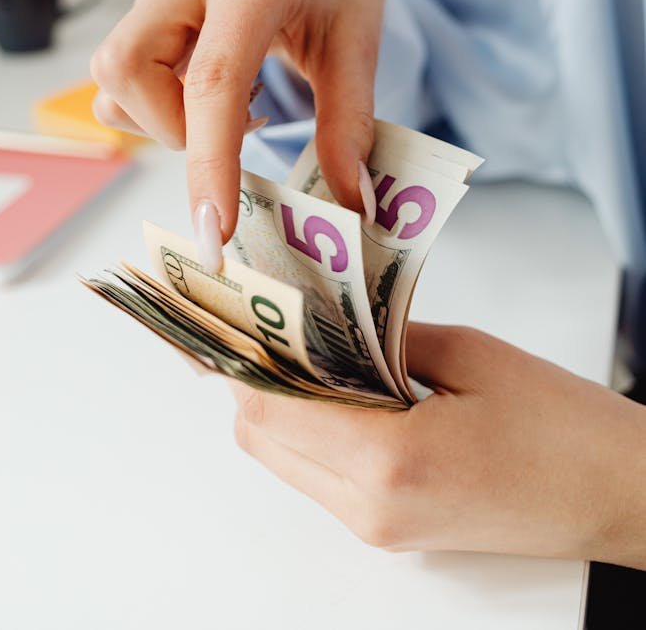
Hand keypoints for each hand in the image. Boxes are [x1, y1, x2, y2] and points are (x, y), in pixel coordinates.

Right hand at [90, 0, 383, 268]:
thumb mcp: (359, 50)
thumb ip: (350, 126)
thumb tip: (351, 204)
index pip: (214, 80)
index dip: (208, 161)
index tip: (213, 230)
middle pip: (125, 67)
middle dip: (169, 127)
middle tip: (241, 128)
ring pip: (113, 77)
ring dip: (164, 118)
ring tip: (235, 107)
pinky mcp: (147, 15)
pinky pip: (119, 81)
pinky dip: (157, 107)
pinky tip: (210, 96)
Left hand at [231, 323, 645, 567]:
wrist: (619, 494)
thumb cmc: (563, 426)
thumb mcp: (468, 355)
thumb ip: (381, 336)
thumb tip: (321, 320)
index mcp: (389, 460)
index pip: (270, 407)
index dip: (241, 355)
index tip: (232, 309)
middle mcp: (370, 508)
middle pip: (261, 439)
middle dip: (251, 375)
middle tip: (262, 317)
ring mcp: (378, 528)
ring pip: (284, 460)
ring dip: (278, 404)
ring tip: (298, 343)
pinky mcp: (392, 531)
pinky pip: (320, 476)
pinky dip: (310, 429)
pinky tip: (334, 385)